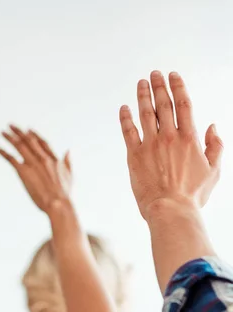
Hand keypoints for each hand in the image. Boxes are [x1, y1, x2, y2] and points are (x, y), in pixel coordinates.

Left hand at [0, 125, 71, 215]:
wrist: (58, 202)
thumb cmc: (64, 193)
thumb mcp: (69, 175)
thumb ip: (68, 161)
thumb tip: (68, 150)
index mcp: (53, 158)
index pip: (42, 142)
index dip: (34, 135)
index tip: (28, 129)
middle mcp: (42, 158)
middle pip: (29, 140)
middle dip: (19, 132)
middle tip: (10, 125)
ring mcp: (33, 163)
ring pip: (19, 146)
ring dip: (9, 138)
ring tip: (2, 132)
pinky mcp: (24, 171)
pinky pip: (11, 158)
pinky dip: (4, 152)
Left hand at [120, 71, 223, 220]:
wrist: (170, 209)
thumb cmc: (192, 194)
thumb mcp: (214, 170)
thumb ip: (215, 146)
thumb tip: (212, 127)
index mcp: (189, 138)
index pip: (183, 104)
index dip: (178, 86)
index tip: (173, 75)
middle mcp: (169, 137)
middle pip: (163, 104)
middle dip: (159, 86)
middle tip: (154, 74)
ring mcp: (150, 145)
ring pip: (145, 113)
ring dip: (142, 96)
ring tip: (140, 83)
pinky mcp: (134, 156)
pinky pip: (128, 132)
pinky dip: (125, 118)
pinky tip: (123, 108)